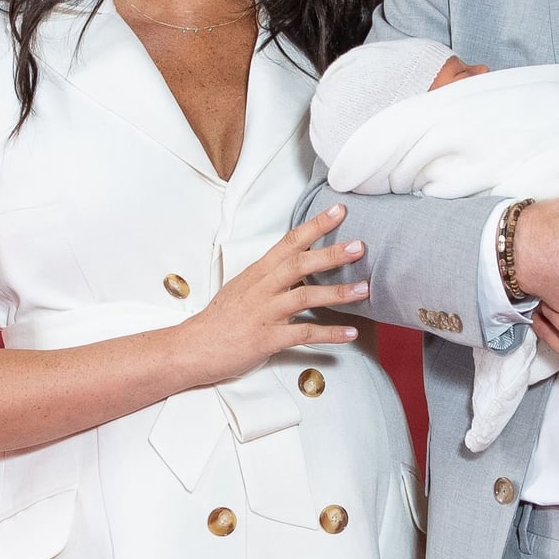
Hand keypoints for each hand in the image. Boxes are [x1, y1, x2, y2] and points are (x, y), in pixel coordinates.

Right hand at [174, 204, 365, 385]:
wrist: (194, 347)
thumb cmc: (221, 317)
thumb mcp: (244, 286)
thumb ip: (271, 275)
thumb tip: (298, 264)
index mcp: (258, 272)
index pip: (289, 242)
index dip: (315, 225)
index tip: (339, 211)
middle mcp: (262, 288)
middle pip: (299, 264)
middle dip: (331, 254)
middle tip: (360, 246)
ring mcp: (265, 313)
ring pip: (304, 297)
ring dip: (337, 293)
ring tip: (364, 290)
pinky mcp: (267, 339)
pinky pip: (303, 334)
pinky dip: (329, 334)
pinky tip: (350, 333)